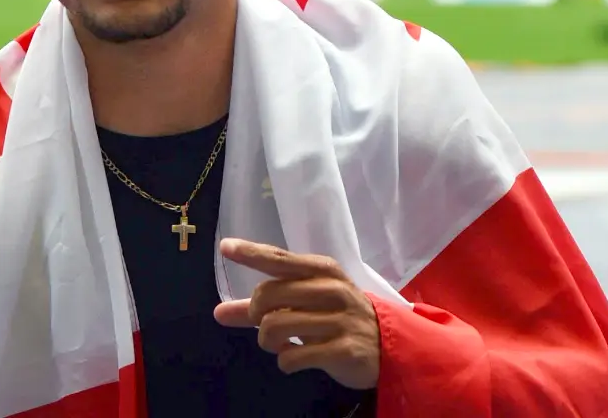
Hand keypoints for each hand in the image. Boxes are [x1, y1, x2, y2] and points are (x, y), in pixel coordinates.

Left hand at [212, 238, 380, 388]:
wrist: (388, 345)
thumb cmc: (337, 316)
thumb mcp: (305, 303)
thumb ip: (262, 306)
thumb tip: (218, 313)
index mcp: (322, 270)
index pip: (280, 258)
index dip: (251, 253)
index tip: (226, 247)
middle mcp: (332, 289)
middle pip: (268, 295)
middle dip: (253, 314)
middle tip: (261, 322)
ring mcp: (339, 319)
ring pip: (275, 326)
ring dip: (266, 341)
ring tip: (277, 344)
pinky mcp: (343, 349)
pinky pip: (293, 357)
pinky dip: (284, 361)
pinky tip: (292, 359)